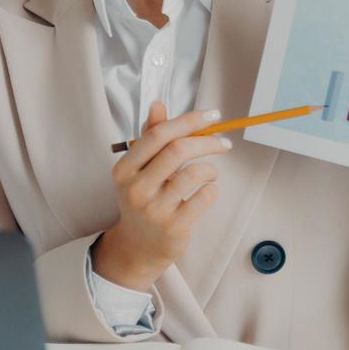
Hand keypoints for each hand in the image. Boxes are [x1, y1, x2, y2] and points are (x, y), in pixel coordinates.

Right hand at [91, 100, 232, 291]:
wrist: (139, 245)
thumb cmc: (144, 197)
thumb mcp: (140, 168)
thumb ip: (151, 136)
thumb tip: (158, 103)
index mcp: (124, 168)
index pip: (158, 135)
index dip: (189, 120)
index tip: (213, 115)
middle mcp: (136, 188)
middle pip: (178, 150)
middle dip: (207, 141)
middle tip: (224, 142)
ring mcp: (154, 209)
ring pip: (194, 174)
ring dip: (210, 169)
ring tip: (209, 173)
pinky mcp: (174, 227)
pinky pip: (204, 197)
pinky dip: (212, 189)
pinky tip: (206, 192)